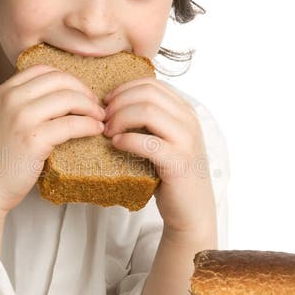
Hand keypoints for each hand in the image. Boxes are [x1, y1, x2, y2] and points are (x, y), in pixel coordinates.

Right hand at [0, 64, 105, 222]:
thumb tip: (64, 96)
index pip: (43, 70)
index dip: (68, 79)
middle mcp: (10, 99)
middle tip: (96, 106)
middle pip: (59, 80)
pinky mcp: (34, 139)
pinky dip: (89, 126)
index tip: (81, 93)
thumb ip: (23, 105)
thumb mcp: (3, 121)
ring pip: (69, 99)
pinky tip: (95, 131)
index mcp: (3, 92)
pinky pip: (72, 124)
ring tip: (100, 119)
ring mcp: (21, 118)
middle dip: (84, 91)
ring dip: (91, 108)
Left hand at [103, 79, 216, 241]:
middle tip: (103, 119)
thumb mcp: (164, 139)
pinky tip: (115, 145)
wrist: (191, 210)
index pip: (151, 84)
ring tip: (107, 132)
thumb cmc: (170, 174)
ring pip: (147, 111)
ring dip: (120, 118)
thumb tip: (111, 104)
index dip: (123, 90)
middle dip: (118, 102)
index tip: (106, 105)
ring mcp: (186, 140)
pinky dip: (127, 140)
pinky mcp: (178, 162)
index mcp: (185, 111)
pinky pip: (148, 142)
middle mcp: (189, 120)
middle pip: (147, 93)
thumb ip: (149, 120)